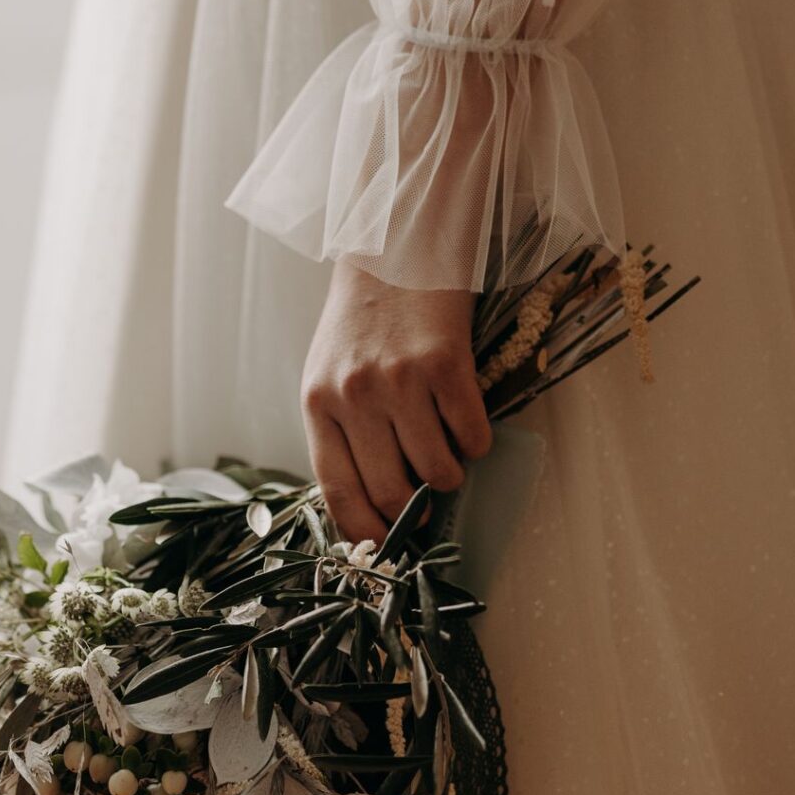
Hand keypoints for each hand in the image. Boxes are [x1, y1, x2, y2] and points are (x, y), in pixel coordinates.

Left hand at [301, 262, 492, 544]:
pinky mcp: (446, 365)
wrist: (397, 247)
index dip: (364, 530)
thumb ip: (341, 430)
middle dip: (413, 511)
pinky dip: (476, 443)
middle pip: (390, 490)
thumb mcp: (329, 372)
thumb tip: (373, 501)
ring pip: (438, 470)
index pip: (338, 490)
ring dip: (450, 474)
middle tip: (427, 504)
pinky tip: (467, 424)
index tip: (384, 547)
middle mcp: (354, 395)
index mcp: (318, 402)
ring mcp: (400, 381)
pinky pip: (472, 435)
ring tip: (446, 451)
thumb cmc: (362, 318)